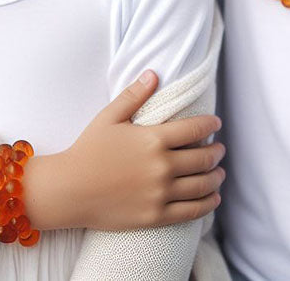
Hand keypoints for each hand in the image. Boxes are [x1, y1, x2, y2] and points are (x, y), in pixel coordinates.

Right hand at [22, 70, 224, 231]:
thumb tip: (154, 73)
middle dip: (216, 152)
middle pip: (203, 158)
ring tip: (219, 173)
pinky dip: (208, 204)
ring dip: (216, 177)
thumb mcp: (109, 116)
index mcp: (153, 139)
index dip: (210, 125)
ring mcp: (160, 193)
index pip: (195, 129)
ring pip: (201, 185)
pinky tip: (213, 198)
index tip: (216, 124)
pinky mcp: (155, 216)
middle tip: (220, 149)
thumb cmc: (88, 150)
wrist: (69, 190)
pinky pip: (191, 212)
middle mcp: (162, 166)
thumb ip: (134, 95)